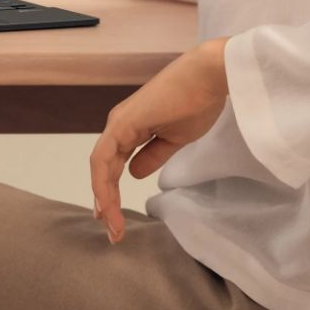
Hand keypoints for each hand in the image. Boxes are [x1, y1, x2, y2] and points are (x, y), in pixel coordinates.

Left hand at [89, 37, 230, 242]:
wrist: (208, 77)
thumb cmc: (197, 102)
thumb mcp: (175, 139)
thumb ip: (153, 155)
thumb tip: (134, 174)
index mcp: (130, 129)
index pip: (113, 166)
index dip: (111, 193)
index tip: (116, 221)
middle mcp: (118, 126)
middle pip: (104, 169)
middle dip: (106, 202)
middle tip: (113, 232)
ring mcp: (118, 124)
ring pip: (101, 166)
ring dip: (104, 197)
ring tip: (111, 225)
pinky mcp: (123, 123)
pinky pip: (104, 157)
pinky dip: (103, 181)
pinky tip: (107, 203)